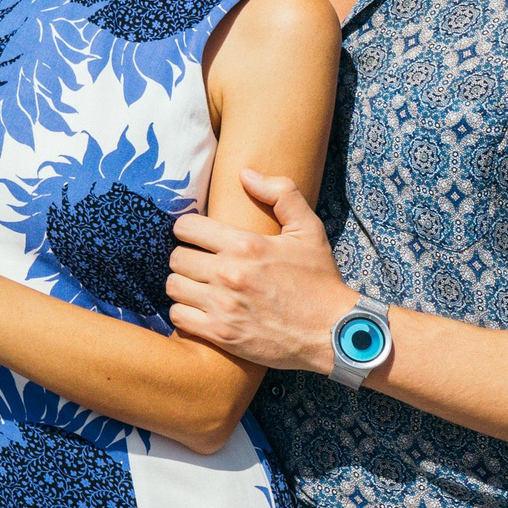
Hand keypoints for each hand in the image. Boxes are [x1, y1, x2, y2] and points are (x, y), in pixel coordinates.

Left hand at [166, 170, 357, 373]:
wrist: (334, 332)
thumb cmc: (320, 280)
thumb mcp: (309, 230)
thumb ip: (281, 193)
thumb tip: (245, 173)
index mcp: (245, 245)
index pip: (186, 227)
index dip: (188, 230)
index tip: (197, 237)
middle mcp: (229, 274)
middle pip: (176, 257)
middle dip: (186, 257)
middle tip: (200, 263)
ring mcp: (223, 306)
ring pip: (173, 286)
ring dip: (183, 285)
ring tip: (198, 286)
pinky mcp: (221, 334)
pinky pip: (178, 316)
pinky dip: (184, 312)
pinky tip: (200, 309)